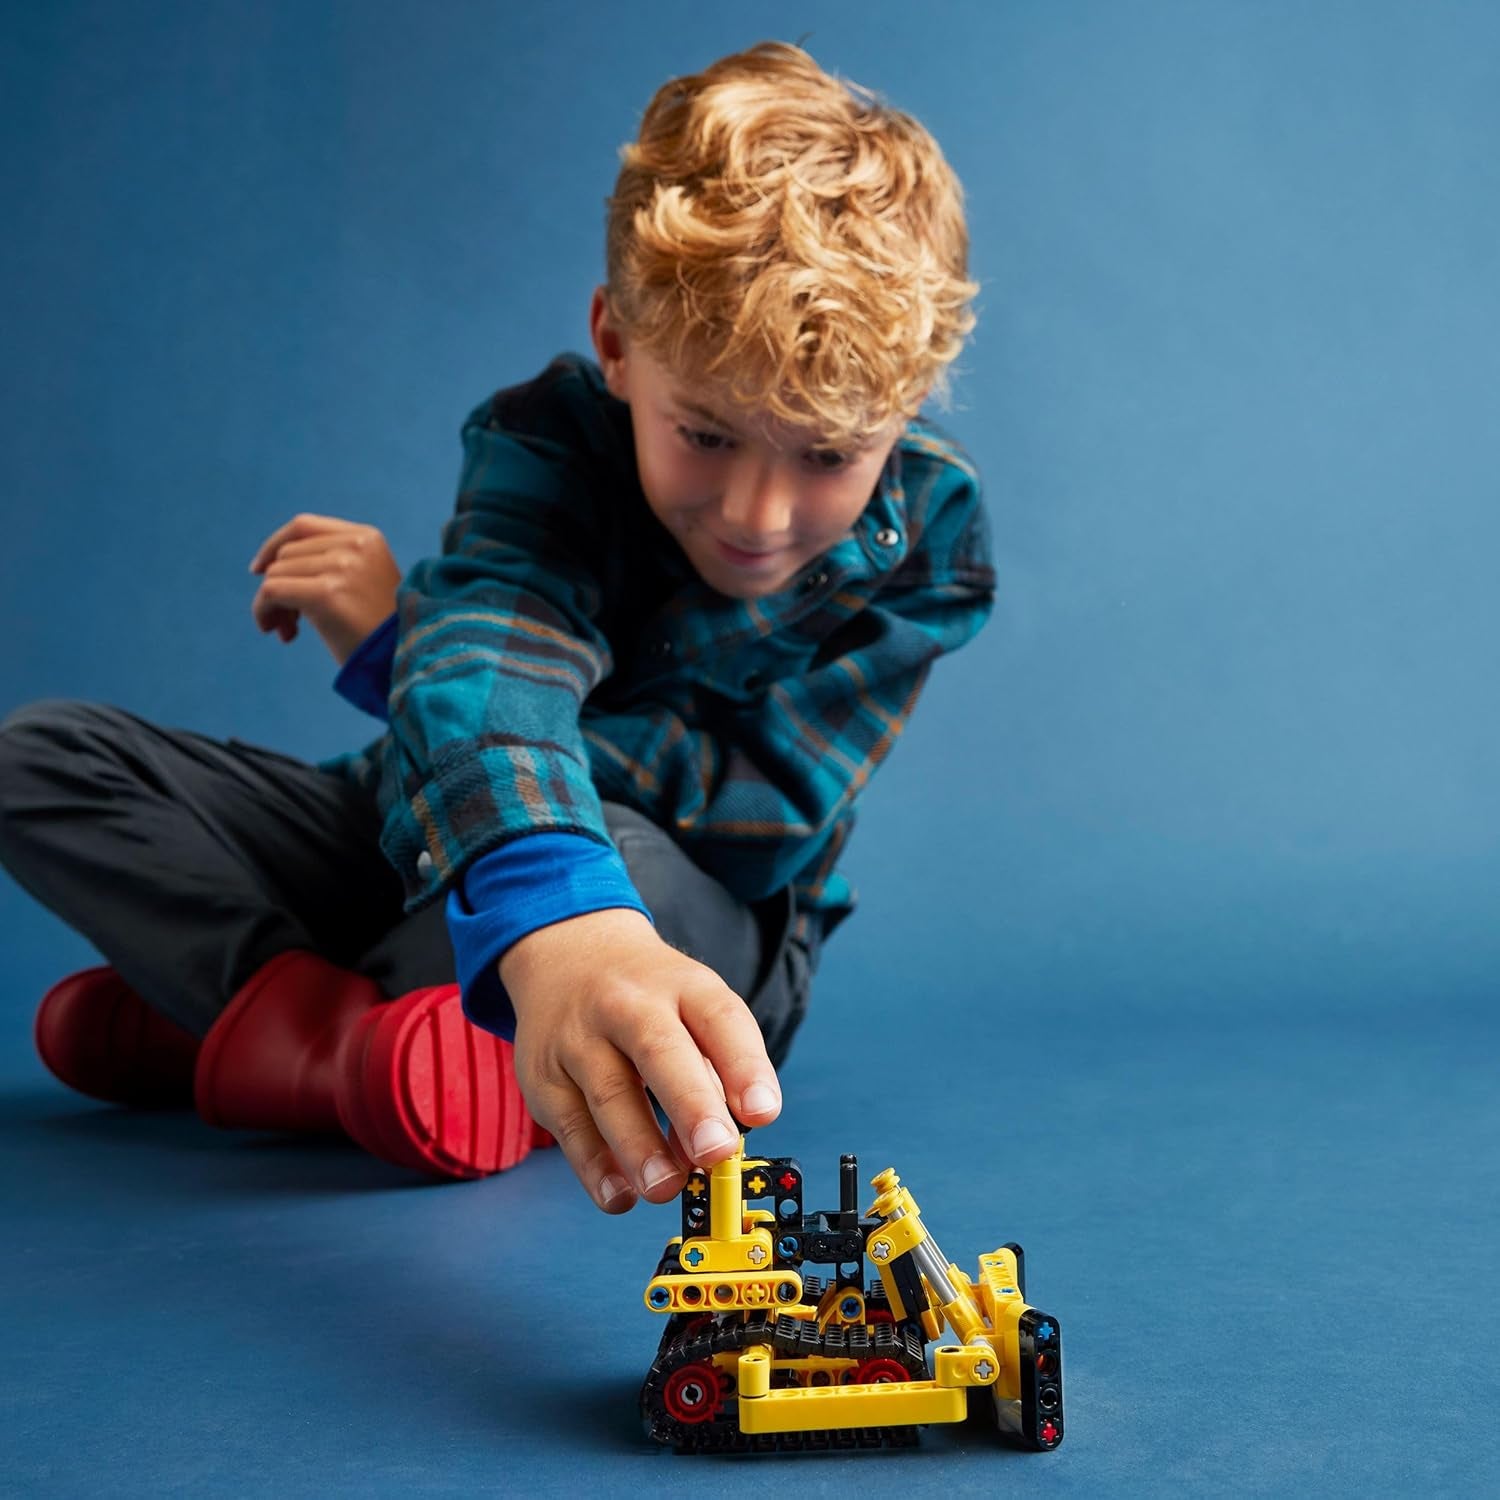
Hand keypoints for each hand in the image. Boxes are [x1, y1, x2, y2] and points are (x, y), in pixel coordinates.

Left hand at [248, 513, 401, 664]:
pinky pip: (271, 593)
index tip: (258, 570)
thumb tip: (267, 565)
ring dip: (272, 606)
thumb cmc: (379, 629)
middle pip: (286, 554)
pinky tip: (281, 634)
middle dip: (277, 586)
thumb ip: (329, 561)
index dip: (274, 545)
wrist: (405, 658)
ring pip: (275, 574)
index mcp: (366, 537)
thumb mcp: (362, 581)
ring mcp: (342, 567)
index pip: (303, 526)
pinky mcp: (327, 593)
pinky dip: (264, 612)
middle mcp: (355, 545)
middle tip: (290, 623)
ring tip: (289, 631)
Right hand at [502, 907, 782, 1213]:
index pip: (719, 1018)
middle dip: (690, 1104)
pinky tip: (621, 1196)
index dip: (744, 1066)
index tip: (764, 1112)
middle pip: (659, 1049)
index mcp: (681, 985)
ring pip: (608, 1093)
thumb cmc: (649, 998)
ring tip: (667, 1187)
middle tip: (716, 1152)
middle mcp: (627, 1004)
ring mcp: (579, 1038)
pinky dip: (595, 1167)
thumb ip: (714, 1071)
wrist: (568, 955)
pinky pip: (570, 1127)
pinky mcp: (544, 1077)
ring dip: (640, 1148)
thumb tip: (720, 1150)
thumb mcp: (692, 1007)